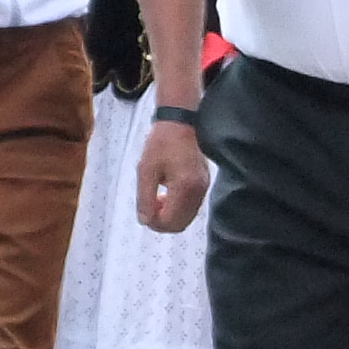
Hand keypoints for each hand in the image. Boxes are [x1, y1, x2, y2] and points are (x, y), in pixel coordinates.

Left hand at [136, 117, 210, 233]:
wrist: (179, 123)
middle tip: (149, 209)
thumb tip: (145, 220)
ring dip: (170, 216)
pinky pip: (191, 208)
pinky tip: (167, 194)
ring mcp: (203, 187)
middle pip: (180, 224)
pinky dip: (178, 209)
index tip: (144, 212)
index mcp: (184, 186)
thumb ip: (145, 198)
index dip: (154, 223)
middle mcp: (198, 190)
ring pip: (186, 218)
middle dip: (162, 222)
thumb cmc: (161, 143)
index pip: (170, 221)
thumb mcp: (145, 170)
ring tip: (157, 199)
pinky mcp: (204, 184)